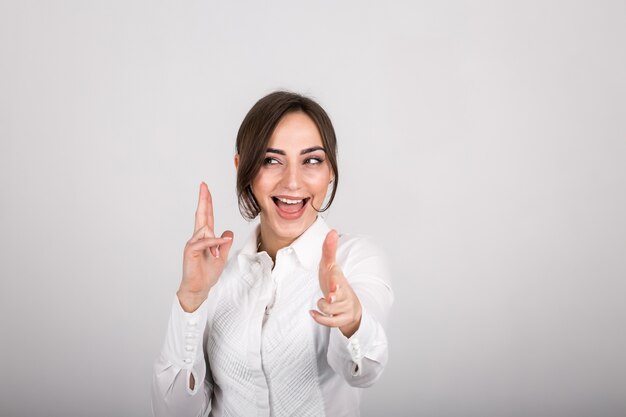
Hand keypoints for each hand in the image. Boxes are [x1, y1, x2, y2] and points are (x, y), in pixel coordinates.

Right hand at [178, 182, 233, 311]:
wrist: (199, 288)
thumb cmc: (208, 273)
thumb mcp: (222, 256)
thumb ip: (225, 243)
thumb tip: (228, 232)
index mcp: (205, 237)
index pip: (207, 216)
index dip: (207, 202)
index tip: (206, 189)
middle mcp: (198, 237)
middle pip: (201, 215)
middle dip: (203, 200)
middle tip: (203, 185)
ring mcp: (193, 243)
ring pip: (205, 230)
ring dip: (215, 242)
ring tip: (216, 255)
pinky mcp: (190, 250)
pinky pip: (205, 241)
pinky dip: (214, 242)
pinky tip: (220, 245)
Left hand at [310, 230, 361, 337]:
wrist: (350, 305)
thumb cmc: (336, 283)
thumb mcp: (330, 267)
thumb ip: (329, 250)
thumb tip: (332, 231)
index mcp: (339, 279)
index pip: (338, 279)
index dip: (335, 281)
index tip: (334, 284)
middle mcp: (344, 293)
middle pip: (340, 298)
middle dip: (334, 298)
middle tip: (330, 297)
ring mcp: (344, 307)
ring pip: (332, 311)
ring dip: (323, 307)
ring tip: (319, 302)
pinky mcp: (342, 319)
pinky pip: (331, 322)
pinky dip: (320, 319)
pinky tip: (312, 313)